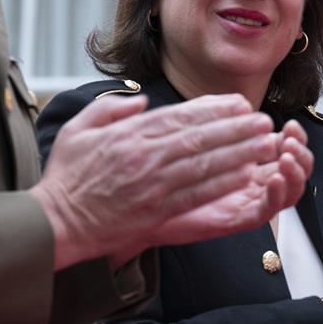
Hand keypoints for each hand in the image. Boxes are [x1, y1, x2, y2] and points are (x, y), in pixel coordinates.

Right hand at [33, 94, 296, 269]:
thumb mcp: (78, 131)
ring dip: (240, 153)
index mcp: (128, 135)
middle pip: (200, 137)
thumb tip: (143, 101)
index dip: (213, 109)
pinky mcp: (157, 210)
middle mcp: (144, 156)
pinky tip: (247, 175)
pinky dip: (224, 183)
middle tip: (264, 121)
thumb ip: (110, 109)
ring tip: (266, 145)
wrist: (55, 223)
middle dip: (237, 128)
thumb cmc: (67, 177)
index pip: (179, 116)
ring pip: (205, 164)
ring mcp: (152, 184)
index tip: (239, 104)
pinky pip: (198, 193)